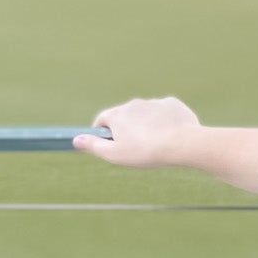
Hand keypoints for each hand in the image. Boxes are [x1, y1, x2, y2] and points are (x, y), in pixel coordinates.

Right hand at [73, 97, 199, 168]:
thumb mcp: (115, 154)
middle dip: (126, 129)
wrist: (182, 143)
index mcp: (117, 114)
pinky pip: (164, 113)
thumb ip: (94, 146)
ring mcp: (154, 102)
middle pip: (124, 117)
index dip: (103, 133)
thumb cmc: (146, 151)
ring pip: (145, 114)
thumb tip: (75, 140)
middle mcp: (133, 103)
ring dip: (146, 125)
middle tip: (135, 148)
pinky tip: (171, 135)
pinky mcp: (172, 104)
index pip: (102, 121)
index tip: (108, 144)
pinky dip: (165, 122)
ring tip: (155, 143)